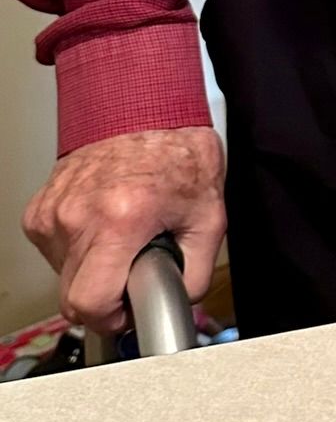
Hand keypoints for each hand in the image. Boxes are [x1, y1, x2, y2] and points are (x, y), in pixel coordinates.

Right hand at [23, 127, 226, 333]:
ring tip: (123, 236)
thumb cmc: (176, 150)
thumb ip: (197, 271)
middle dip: (104, 297)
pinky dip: (77, 247)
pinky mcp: (40, 207)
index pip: (88, 304)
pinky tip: (103, 222)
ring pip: (62, 275)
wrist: (143, 104)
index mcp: (119, 220)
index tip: (129, 308)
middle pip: (72, 297)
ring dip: (92, 269)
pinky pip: (53, 250)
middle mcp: (77, 216)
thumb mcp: (209, 216)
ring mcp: (54, 210)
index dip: (113, 317)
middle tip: (133, 270)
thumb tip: (178, 302)